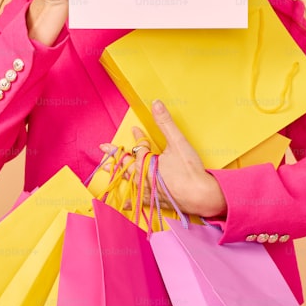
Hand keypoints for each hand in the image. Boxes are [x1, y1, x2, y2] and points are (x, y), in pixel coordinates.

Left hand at [100, 100, 227, 218]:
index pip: (139, 146)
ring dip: (117, 173)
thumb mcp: (178, 142)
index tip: (134, 129)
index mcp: (146, 163)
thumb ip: (165, 123)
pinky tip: (124, 202)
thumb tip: (155, 103)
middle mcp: (143, 178)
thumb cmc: (190, 170)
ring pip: (128, 181)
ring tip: (105, 169)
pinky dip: (129, 200)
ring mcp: (148, 191)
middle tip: (103, 149)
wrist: (201, 197)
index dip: (137, 136)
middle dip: (115, 155)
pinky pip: (137, 201)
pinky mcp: (155, 202)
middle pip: (126, 164)